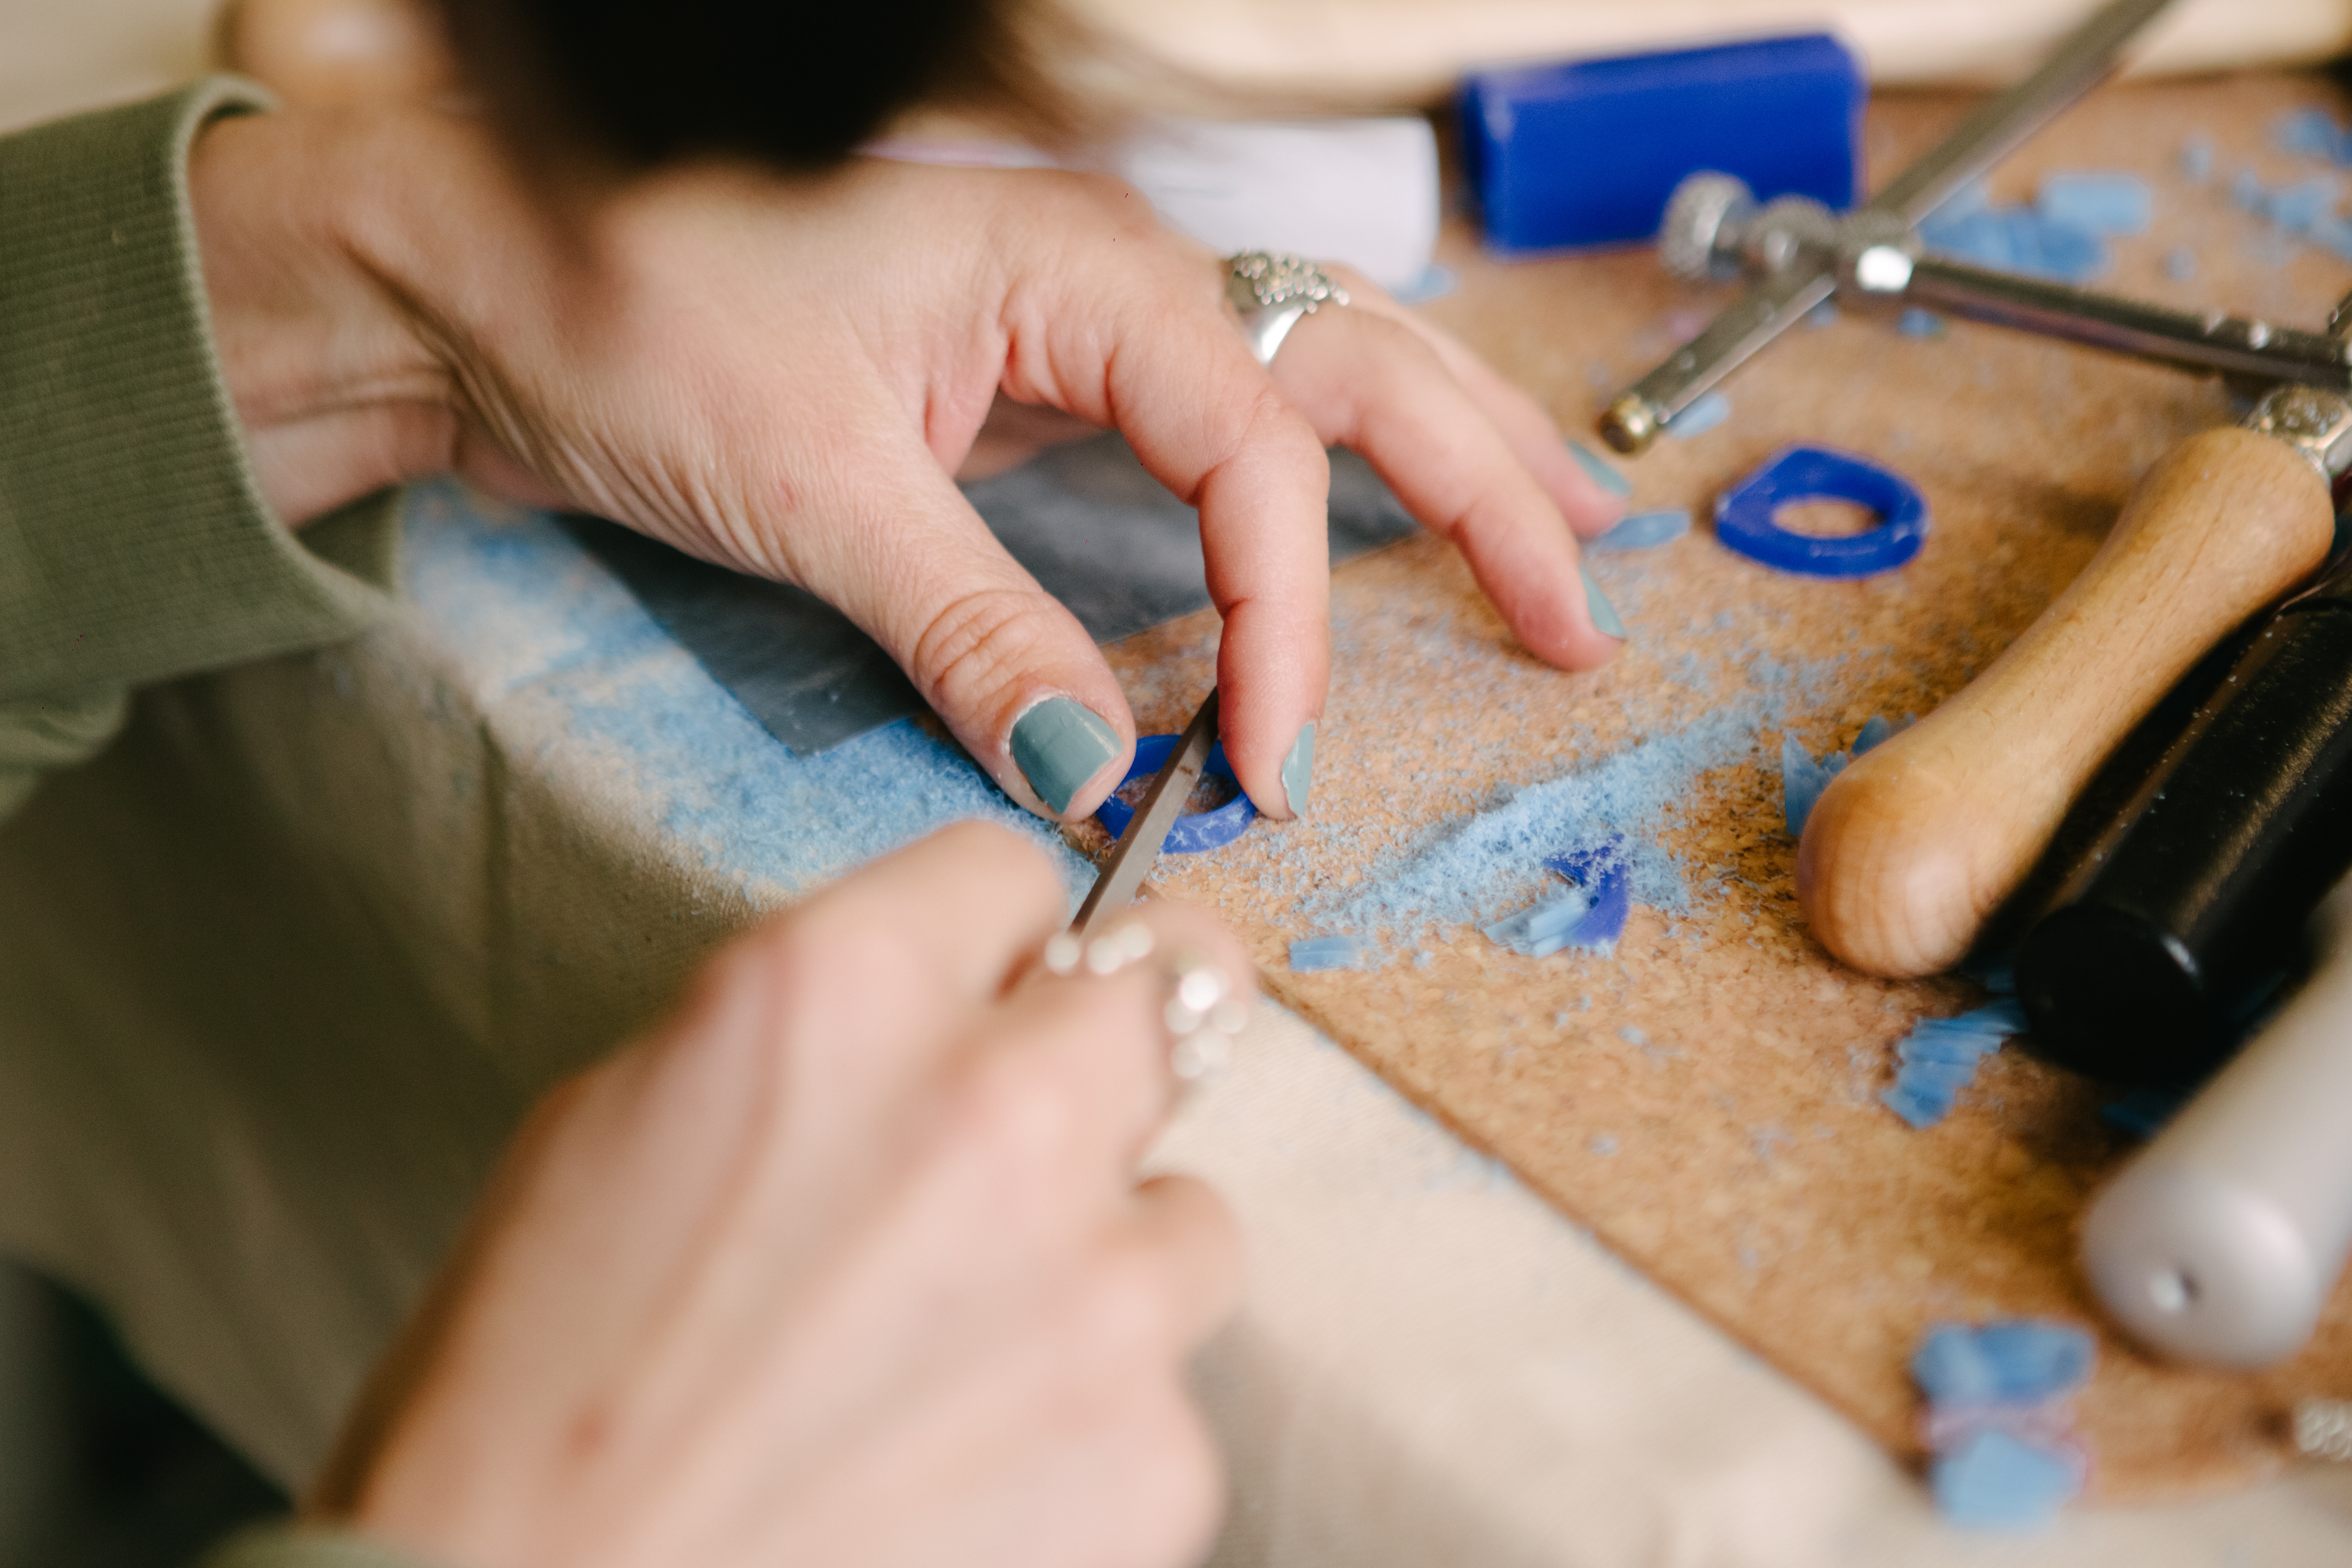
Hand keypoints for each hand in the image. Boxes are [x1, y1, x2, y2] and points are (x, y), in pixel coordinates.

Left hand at [191, 106, 1625, 823]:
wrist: (487, 266)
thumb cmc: (625, 313)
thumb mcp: (810, 483)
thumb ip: (967, 622)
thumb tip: (1089, 763)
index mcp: (1077, 267)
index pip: (1254, 457)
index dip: (1285, 616)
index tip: (1265, 756)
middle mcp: (1108, 272)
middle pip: (1354, 371)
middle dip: (1486, 487)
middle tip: (1583, 606)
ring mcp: (1081, 317)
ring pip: (1316, 376)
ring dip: (1444, 454)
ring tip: (1558, 534)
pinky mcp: (1038, 376)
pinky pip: (1228, 419)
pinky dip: (1325, 474)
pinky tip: (1374, 518)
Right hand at [318, 822, 1247, 1567]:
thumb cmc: (531, 1394)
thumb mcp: (620, 1125)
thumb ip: (818, 1037)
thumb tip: (939, 1013)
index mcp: (841, 993)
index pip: (1012, 874)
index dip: (988, 941)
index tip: (980, 990)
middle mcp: (996, 1110)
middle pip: (1177, 986)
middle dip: (1115, 1034)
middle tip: (1060, 1107)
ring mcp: (1096, 1291)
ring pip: (1186, 1217)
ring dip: (1107, 1257)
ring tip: (970, 1350)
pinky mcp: (1154, 1455)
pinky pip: (1163, 1392)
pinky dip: (1087, 1422)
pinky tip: (964, 1468)